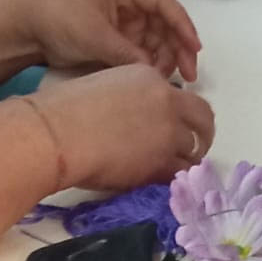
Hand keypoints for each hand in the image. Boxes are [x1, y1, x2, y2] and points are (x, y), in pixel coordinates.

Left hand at [22, 0, 202, 82]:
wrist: (28, 30)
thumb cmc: (59, 19)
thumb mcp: (95, 36)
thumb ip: (128, 54)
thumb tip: (155, 73)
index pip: (163, 3)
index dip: (183, 26)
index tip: (194, 49)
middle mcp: (130, 1)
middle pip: (166, 23)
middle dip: (178, 48)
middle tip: (189, 77)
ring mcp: (126, 20)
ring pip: (158, 40)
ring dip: (166, 60)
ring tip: (166, 81)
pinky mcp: (119, 38)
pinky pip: (144, 51)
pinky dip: (151, 65)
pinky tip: (154, 79)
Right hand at [33, 67, 215, 191]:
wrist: (58, 132)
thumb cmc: (62, 107)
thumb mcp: (100, 85)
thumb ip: (124, 96)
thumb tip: (129, 116)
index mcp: (148, 76)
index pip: (177, 95)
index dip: (177, 112)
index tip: (170, 124)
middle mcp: (166, 100)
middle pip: (203, 118)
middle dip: (203, 134)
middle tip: (195, 148)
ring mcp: (168, 132)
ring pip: (194, 151)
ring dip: (189, 161)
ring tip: (179, 171)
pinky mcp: (162, 162)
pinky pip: (181, 175)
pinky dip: (178, 180)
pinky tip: (169, 184)